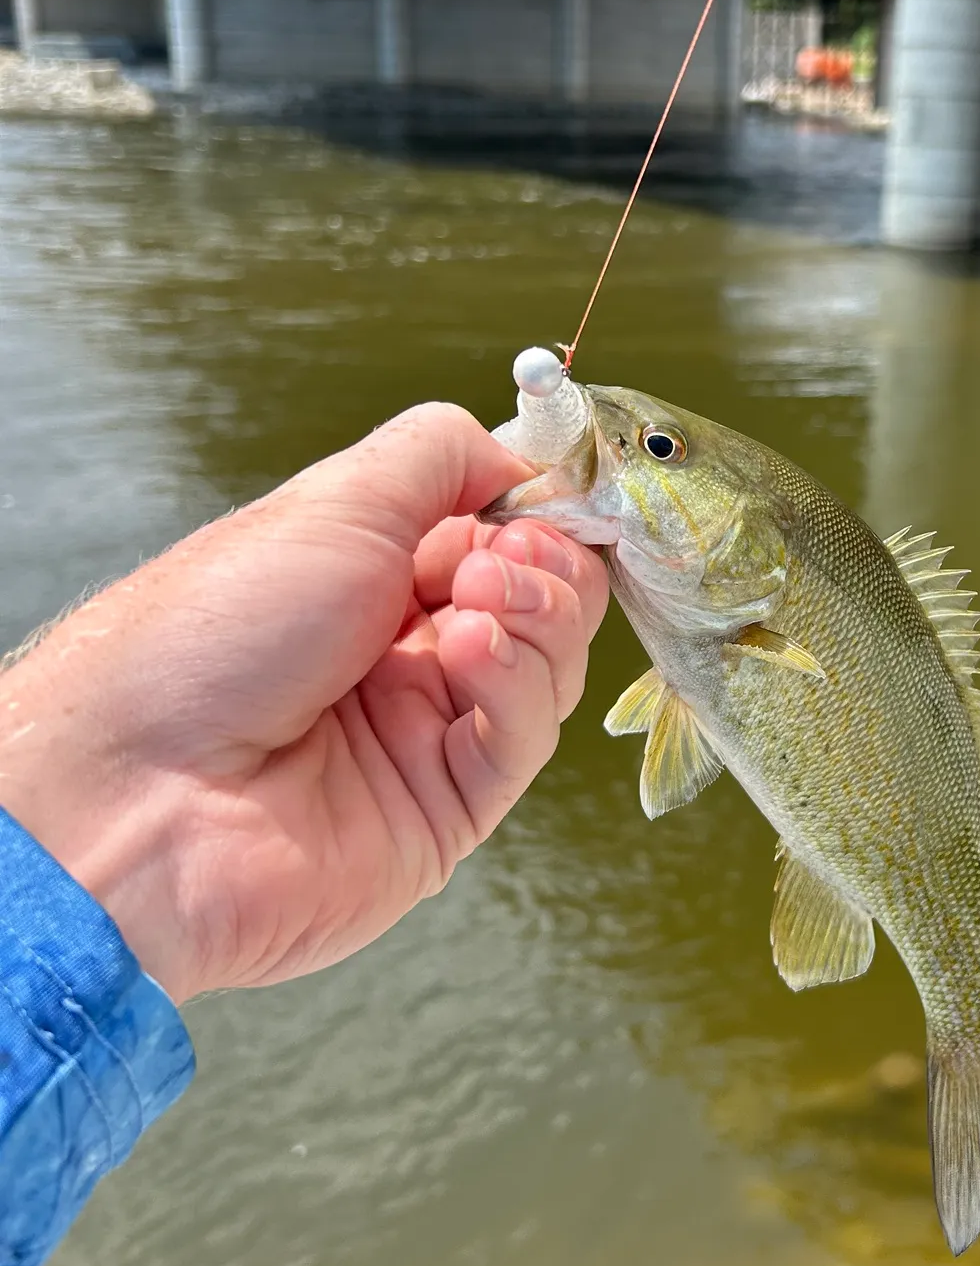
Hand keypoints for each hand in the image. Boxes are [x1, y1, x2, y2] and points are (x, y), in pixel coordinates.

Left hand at [0, 403, 608, 1003]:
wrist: (139, 790)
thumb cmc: (211, 631)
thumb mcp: (332, 504)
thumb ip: (437, 458)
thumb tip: (518, 454)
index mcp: (375, 582)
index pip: (501, 541)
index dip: (539, 515)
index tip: (554, 494)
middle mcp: (409, 658)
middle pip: (541, 606)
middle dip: (547, 566)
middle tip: (507, 558)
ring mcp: (430, 736)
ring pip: (547, 670)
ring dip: (537, 617)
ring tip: (480, 599)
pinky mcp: (450, 811)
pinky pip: (522, 742)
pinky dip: (516, 686)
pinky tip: (470, 656)